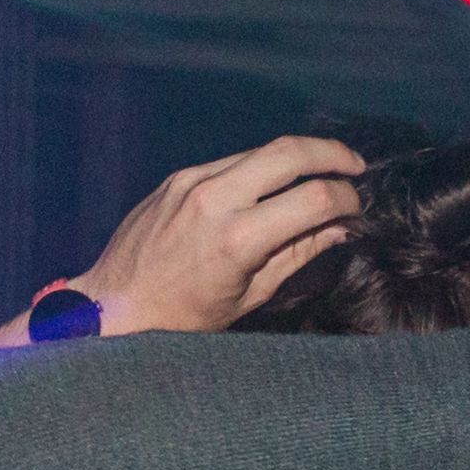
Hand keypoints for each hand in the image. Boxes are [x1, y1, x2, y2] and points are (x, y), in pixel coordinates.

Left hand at [66, 136, 365, 335]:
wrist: (113, 306)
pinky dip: (260, 168)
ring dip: (297, 156)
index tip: (357, 208)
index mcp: (238, 240)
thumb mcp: (250, 295)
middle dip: (332, 154)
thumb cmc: (182, 318)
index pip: (314, 199)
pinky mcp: (178, 178)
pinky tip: (273, 184)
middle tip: (356, 166)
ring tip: (322, 170)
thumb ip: (299, 254)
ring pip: (261, 151)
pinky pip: (231, 162)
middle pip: (290, 152)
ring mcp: (192, 182)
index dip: (346, 199)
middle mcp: (215, 200)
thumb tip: (340, 228)